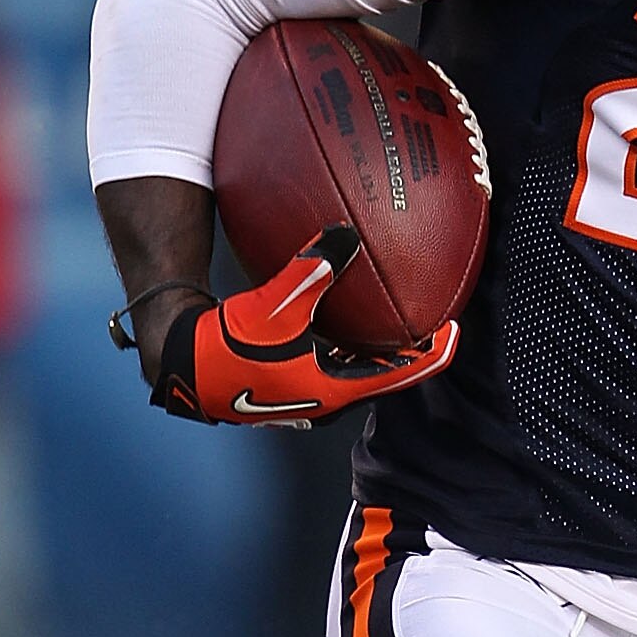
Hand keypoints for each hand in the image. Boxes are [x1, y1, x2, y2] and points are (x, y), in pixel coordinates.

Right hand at [149, 229, 457, 425]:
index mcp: (332, 390)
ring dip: (378, 352)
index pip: (401, 374)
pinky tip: (345, 323)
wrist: (181, 363)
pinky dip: (349, 348)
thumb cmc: (224, 341)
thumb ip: (311, 270)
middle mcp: (324, 401)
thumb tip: (344, 235)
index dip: (432, 353)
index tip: (455, 332)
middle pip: (382, 376)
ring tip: (398, 325)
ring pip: (357, 374)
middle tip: (432, 326)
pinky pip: (333, 366)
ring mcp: (305, 396)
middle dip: (408, 352)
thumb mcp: (273, 303)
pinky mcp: (287, 385)